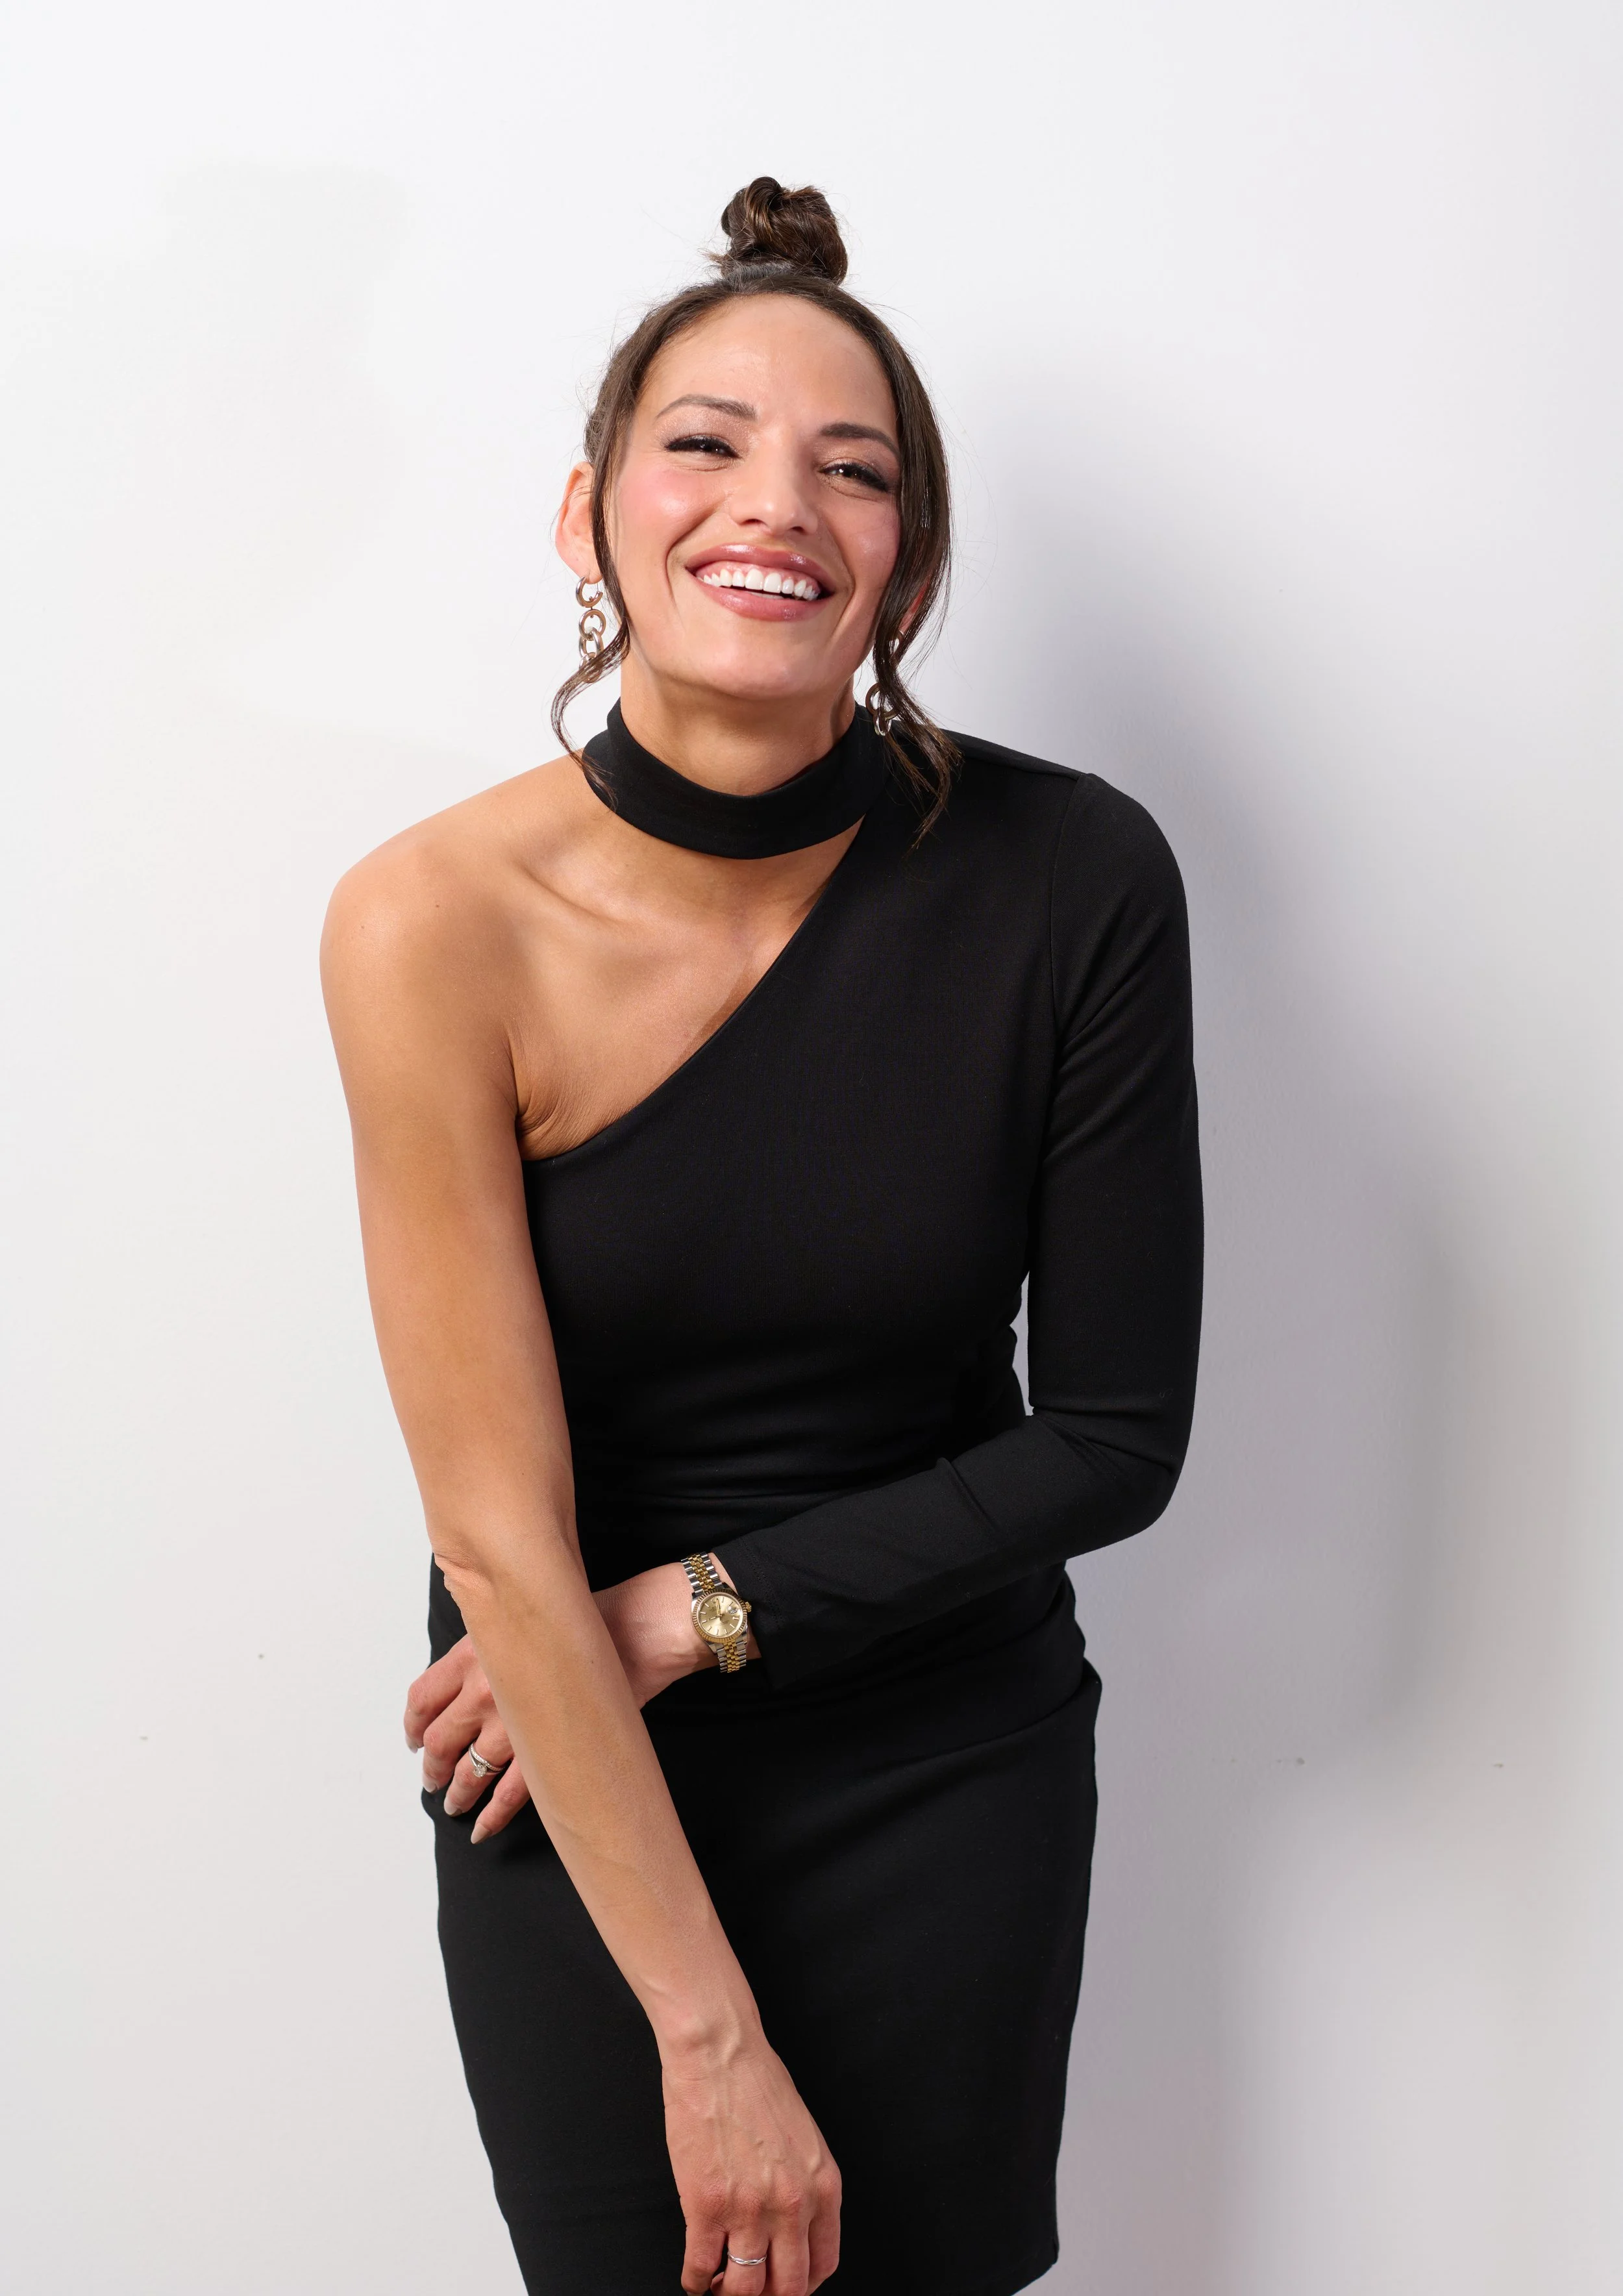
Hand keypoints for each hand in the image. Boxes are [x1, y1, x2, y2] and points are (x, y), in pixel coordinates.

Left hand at [404, 1561, 757, 1839]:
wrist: (638, 1629)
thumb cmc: (589, 1616)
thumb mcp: (527, 1615)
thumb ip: (494, 1645)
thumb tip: (472, 1671)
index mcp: (475, 1652)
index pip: (423, 1695)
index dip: (413, 1722)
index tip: (413, 1736)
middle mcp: (486, 1689)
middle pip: (440, 1739)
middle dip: (432, 1766)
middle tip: (431, 1778)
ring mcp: (515, 1724)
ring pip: (469, 1771)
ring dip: (457, 1793)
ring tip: (454, 1804)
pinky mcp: (547, 1749)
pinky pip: (510, 1794)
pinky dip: (492, 1815)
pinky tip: (482, 1828)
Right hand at [664, 2025, 841, 2295]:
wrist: (719, 2051)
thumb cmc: (756, 2082)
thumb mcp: (804, 2138)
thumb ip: (804, 2185)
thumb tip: (792, 2229)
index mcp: (822, 2186)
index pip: (823, 2264)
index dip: (801, 2286)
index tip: (783, 2286)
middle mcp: (791, 2205)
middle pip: (787, 2288)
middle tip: (749, 2291)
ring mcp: (748, 2209)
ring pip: (745, 2288)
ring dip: (730, 2294)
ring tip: (719, 2285)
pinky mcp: (705, 2205)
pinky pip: (700, 2267)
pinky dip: (695, 2281)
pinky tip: (694, 2275)